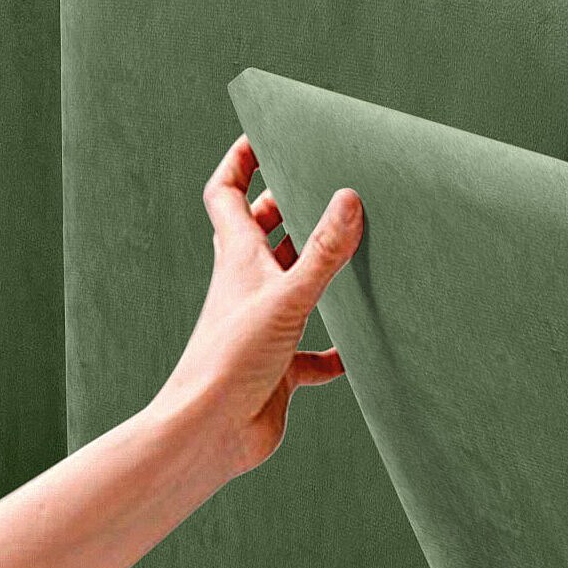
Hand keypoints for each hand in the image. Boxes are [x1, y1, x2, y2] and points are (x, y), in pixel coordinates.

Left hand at [153, 136, 364, 476]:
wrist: (210, 432)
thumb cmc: (230, 361)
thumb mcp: (286, 297)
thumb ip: (321, 252)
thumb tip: (350, 198)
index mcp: (238, 260)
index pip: (228, 194)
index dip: (241, 161)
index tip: (264, 135)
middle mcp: (247, 289)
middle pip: (263, 235)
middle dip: (287, 209)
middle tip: (321, 187)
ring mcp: (263, 328)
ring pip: (292, 289)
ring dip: (316, 273)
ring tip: (353, 254)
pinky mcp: (279, 369)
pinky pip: (313, 355)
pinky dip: (335, 350)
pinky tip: (358, 350)